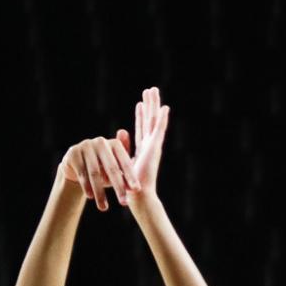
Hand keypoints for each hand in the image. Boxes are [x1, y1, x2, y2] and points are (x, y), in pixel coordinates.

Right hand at [59, 135, 130, 210]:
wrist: (76, 165)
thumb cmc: (102, 168)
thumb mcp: (115, 169)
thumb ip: (127, 174)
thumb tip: (139, 188)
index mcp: (114, 144)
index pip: (125, 162)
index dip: (131, 176)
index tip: (136, 190)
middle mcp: (101, 142)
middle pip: (111, 168)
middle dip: (118, 186)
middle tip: (124, 203)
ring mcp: (86, 146)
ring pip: (95, 172)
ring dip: (100, 192)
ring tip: (104, 207)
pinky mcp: (74, 153)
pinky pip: (82, 173)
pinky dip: (86, 186)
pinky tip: (90, 197)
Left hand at [114, 85, 168, 210]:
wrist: (138, 195)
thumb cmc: (130, 183)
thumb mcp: (124, 159)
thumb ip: (123, 144)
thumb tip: (121, 130)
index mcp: (143, 149)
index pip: (141, 128)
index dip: (141, 115)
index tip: (140, 103)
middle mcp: (150, 145)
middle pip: (150, 120)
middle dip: (149, 105)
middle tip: (150, 90)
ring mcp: (154, 145)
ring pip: (154, 121)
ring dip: (154, 105)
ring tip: (153, 91)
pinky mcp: (155, 148)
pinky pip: (159, 130)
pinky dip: (162, 118)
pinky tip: (164, 107)